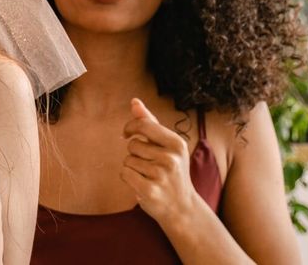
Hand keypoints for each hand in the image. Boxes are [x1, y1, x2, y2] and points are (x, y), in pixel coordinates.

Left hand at [120, 98, 198, 224]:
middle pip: (132, 145)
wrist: (182, 207)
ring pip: (127, 160)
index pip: (143, 125)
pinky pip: (124, 173)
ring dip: (133, 167)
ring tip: (149, 176)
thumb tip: (134, 101)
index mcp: (177, 143)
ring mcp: (160, 174)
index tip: (127, 134)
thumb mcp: (167, 146)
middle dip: (135, 153)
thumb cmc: (172, 171)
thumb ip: (150, 123)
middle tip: (150, 165)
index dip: (130, 127)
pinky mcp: (149, 189)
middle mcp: (171, 158)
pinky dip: (129, 178)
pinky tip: (142, 184)